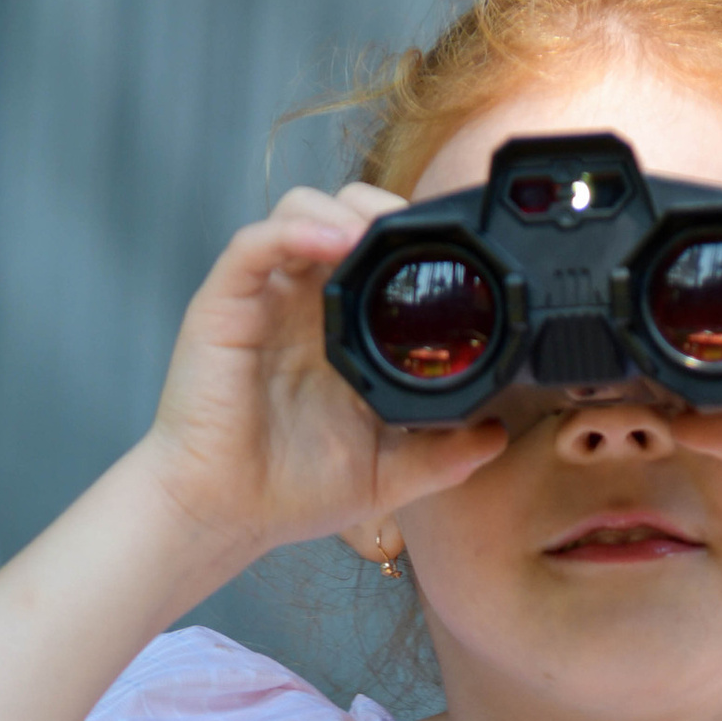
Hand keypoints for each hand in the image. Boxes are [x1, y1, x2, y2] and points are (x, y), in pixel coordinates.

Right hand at [140, 186, 507, 572]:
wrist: (224, 515)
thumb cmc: (290, 491)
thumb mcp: (387, 474)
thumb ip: (443, 455)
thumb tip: (497, 435)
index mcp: (339, 330)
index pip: (375, 252)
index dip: (410, 235)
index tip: (454, 250)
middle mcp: (301, 303)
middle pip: (340, 211)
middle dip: (380, 205)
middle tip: (418, 233)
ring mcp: (263, 299)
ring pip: (298, 209)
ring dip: (341, 209)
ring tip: (375, 235)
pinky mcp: (225, 304)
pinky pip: (254, 244)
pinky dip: (294, 230)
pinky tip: (331, 244)